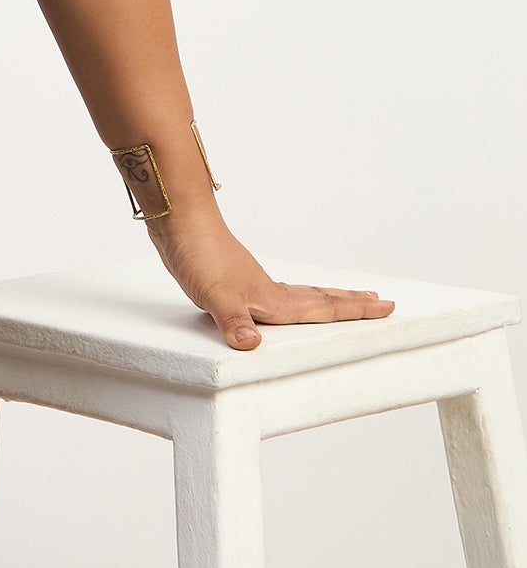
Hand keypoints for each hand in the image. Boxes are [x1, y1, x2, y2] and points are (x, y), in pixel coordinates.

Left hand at [145, 210, 395, 348]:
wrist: (179, 220)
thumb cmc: (198, 255)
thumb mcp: (214, 295)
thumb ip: (233, 321)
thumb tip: (251, 346)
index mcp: (273, 299)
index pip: (324, 309)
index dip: (356, 311)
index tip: (388, 307)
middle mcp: (269, 291)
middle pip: (321, 299)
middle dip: (352, 304)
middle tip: (382, 302)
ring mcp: (253, 283)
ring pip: (300, 295)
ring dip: (326, 299)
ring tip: (346, 300)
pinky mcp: (235, 280)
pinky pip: (276, 293)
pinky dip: (291, 299)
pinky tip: (279, 303)